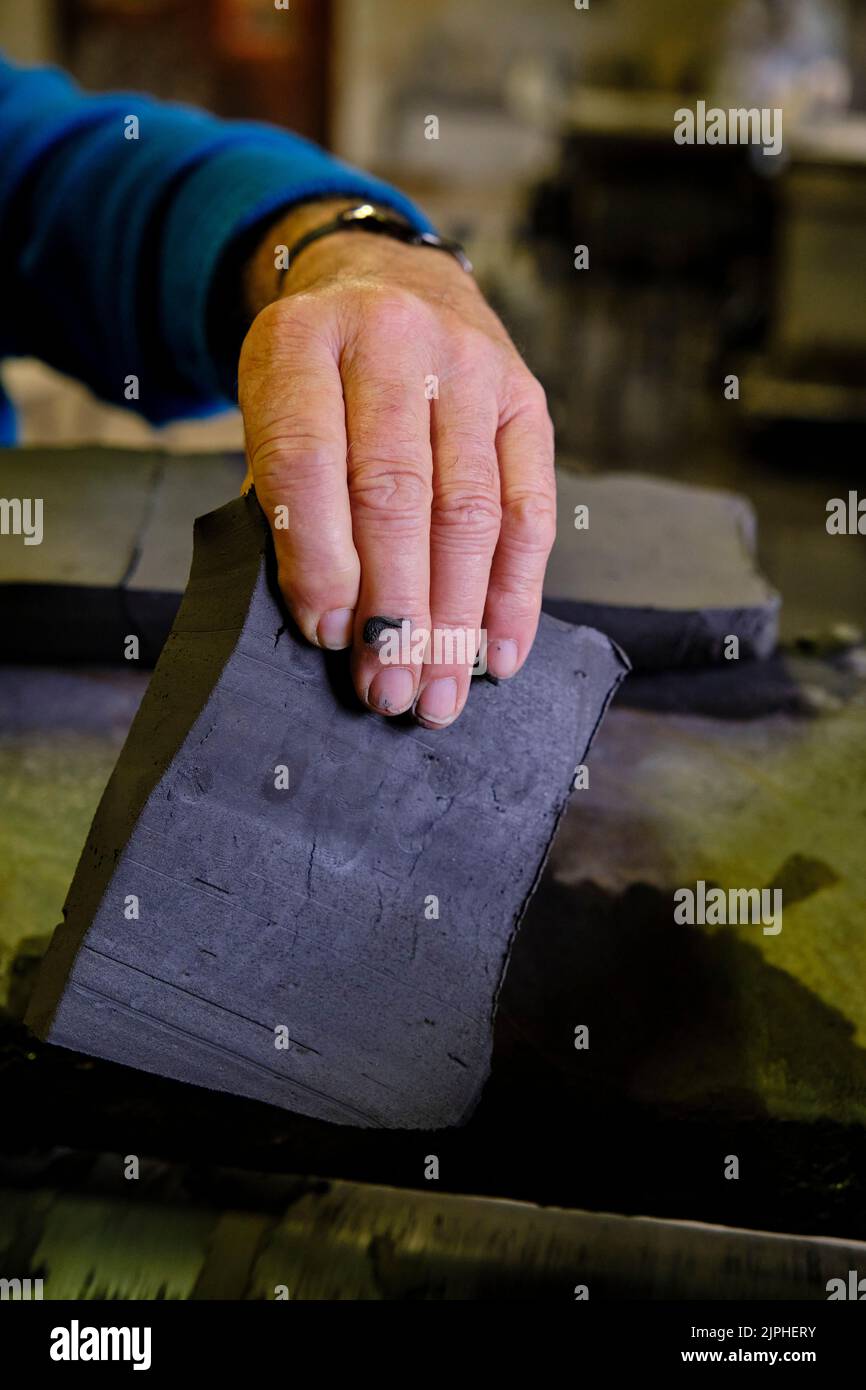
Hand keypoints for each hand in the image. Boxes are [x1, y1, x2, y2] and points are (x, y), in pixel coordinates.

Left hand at [238, 199, 555, 728]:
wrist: (386, 282)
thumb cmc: (316, 378)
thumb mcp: (272, 410)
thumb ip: (285, 499)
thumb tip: (332, 624)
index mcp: (299, 340)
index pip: (307, 462)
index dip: (318, 560)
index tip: (329, 636)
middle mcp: (390, 340)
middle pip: (396, 495)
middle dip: (395, 610)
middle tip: (390, 690)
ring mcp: (469, 364)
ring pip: (468, 511)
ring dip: (456, 619)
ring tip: (440, 692)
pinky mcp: (525, 396)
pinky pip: (529, 508)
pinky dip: (515, 591)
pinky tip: (498, 652)